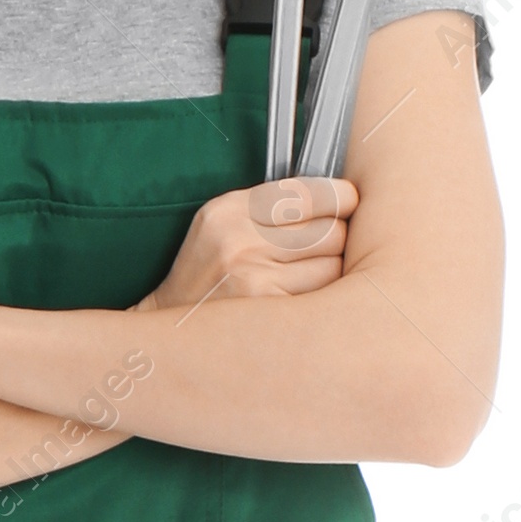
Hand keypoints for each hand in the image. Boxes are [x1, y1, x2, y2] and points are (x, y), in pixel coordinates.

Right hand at [138, 175, 356, 314]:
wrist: (171, 329)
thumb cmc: (209, 275)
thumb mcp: (225, 224)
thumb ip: (273, 206)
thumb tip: (344, 196)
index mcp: (230, 210)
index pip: (309, 192)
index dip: (341, 197)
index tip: (349, 202)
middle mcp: (239, 241)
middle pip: (332, 231)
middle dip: (336, 240)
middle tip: (323, 250)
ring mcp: (252, 280)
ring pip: (334, 268)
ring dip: (331, 274)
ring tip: (306, 280)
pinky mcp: (267, 314)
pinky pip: (322, 299)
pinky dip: (320, 302)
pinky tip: (301, 303)